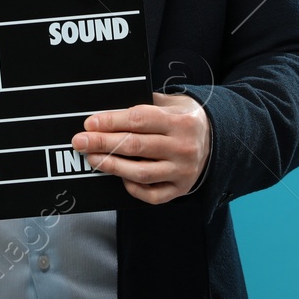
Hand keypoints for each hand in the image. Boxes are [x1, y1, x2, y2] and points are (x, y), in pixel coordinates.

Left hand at [71, 92, 210, 204]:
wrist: (218, 139)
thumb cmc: (184, 118)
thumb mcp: (171, 103)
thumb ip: (144, 105)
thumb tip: (107, 114)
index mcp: (180, 121)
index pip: (139, 120)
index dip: (111, 121)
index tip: (89, 123)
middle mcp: (183, 147)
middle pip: (135, 146)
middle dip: (103, 143)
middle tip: (80, 142)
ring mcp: (183, 171)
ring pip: (140, 173)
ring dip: (112, 166)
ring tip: (92, 158)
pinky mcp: (181, 189)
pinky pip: (152, 195)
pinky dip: (132, 188)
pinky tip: (119, 177)